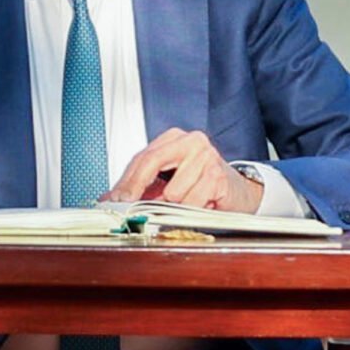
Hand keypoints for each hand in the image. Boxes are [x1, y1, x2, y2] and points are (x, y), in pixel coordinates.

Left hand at [104, 127, 263, 212]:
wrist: (239, 191)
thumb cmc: (201, 184)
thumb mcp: (168, 181)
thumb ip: (141, 187)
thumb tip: (110, 198)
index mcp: (173, 138)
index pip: (142, 157)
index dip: (125, 181)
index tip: (114, 199)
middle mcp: (190, 141)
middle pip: (151, 163)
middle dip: (136, 189)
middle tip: (128, 208)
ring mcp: (207, 156)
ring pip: (172, 191)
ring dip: (175, 205)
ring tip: (187, 202)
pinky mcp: (218, 176)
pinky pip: (192, 203)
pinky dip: (192, 210)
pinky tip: (201, 204)